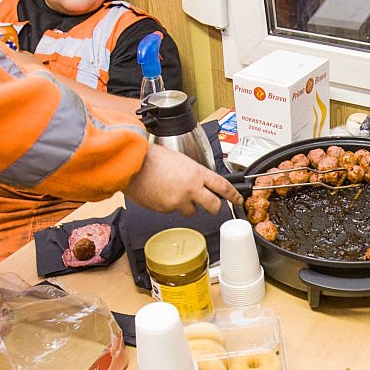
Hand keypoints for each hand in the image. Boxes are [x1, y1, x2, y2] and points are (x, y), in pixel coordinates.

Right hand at [123, 144, 243, 215]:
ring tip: (173, 191)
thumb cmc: (152, 158)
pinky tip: (161, 192)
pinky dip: (169, 204)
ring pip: (191, 211)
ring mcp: (178, 201)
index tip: (238, 199)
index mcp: (197, 173)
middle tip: (212, 205)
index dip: (233, 195)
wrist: (131, 164)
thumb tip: (200, 181)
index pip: (223, 186)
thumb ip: (193, 173)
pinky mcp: (165, 209)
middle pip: (214, 206)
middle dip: (215, 207)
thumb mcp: (180, 160)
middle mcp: (191, 189)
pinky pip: (172, 210)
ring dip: (187, 205)